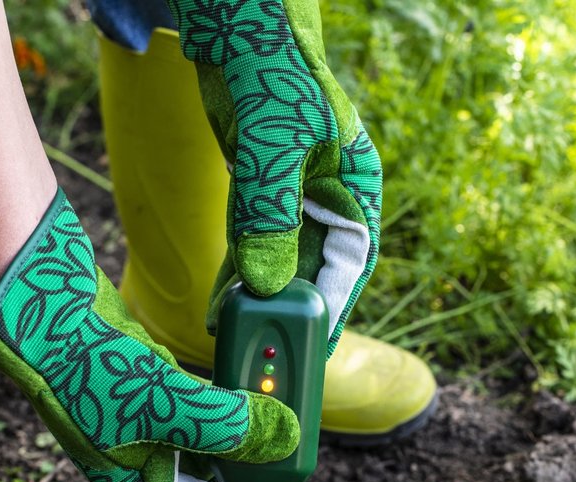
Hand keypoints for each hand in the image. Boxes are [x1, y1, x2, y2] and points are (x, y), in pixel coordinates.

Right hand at [0, 189, 300, 481]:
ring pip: (205, 429)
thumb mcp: (162, 405)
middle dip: (251, 460)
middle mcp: (138, 451)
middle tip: (291, 447)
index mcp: (133, 478)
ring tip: (279, 412)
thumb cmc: (84, 367)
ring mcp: (140, 413)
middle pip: (209, 469)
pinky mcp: (143, 377)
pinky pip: (195, 394)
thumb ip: (225, 425)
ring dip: (240, 421)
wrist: (38, 306)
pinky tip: (245, 380)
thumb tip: (284, 438)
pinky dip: (221, 390)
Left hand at [167, 0, 381, 356]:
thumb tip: (266, 284)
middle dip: (291, 312)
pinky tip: (221, 303)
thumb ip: (270, 213)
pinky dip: (238, 275)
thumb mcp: (271, 143)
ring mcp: (295, 200)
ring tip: (237, 337)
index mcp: (354, 186)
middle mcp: (330, 199)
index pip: (351, 261)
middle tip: (269, 355)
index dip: (334, 305)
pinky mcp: (262, 198)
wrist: (238, 25)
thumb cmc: (269, 70)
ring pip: (282, 264)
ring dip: (261, 299)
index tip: (314, 344)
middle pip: (316, 270)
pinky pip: (254, 247)